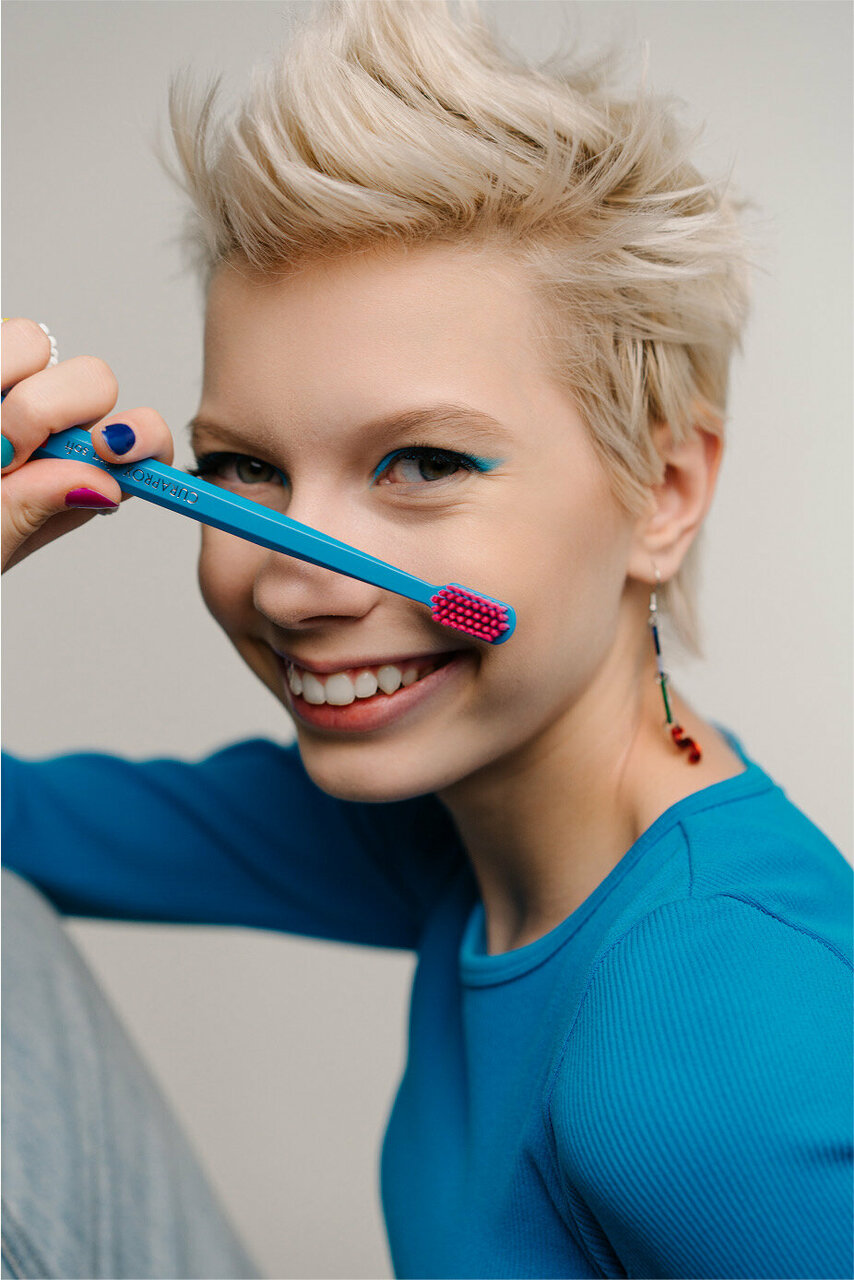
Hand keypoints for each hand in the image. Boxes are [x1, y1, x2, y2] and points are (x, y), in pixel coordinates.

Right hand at [1, 318, 174, 571]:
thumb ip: (32, 510)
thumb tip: (100, 483)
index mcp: (77, 476)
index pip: (143, 442)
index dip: (140, 436)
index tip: (108, 446)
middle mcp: (53, 428)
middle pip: (94, 380)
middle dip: (50, 409)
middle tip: (2, 455)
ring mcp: (7, 389)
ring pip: (32, 341)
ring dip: (1, 380)